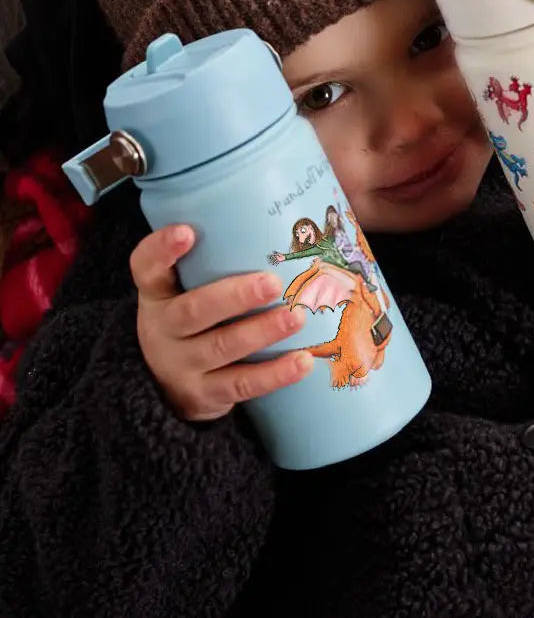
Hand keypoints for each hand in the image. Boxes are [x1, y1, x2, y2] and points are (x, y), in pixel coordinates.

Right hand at [131, 225, 311, 421]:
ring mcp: (182, 366)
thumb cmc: (191, 323)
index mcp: (157, 295)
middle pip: (193, 311)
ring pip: (223, 347)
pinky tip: (303, 361)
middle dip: (234, 297)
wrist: (166, 389)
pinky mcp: (206, 396)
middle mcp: (163, 330)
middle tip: (271, 282)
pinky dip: (275, 375)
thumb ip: (211, 262)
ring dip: (262, 332)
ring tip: (296, 316)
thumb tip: (280, 222)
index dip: (162, 250)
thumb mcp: (183, 291)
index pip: (146, 268)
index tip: (188, 231)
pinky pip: (243, 385)